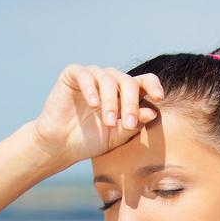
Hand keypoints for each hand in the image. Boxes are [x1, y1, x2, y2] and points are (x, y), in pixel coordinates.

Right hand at [32, 63, 164, 167]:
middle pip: (128, 81)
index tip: (159, 98)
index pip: (144, 82)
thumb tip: (152, 112)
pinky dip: (91, 88)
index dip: (153, 86)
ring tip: (109, 122)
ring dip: (111, 101)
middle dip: (130, 103)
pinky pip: (85, 75)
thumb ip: (133, 125)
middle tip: (128, 124)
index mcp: (124, 94)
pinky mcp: (73, 74)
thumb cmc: (90, 141)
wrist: (60, 145)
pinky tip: (93, 104)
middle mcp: (110, 81)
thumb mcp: (116, 136)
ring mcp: (92, 76)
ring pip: (108, 79)